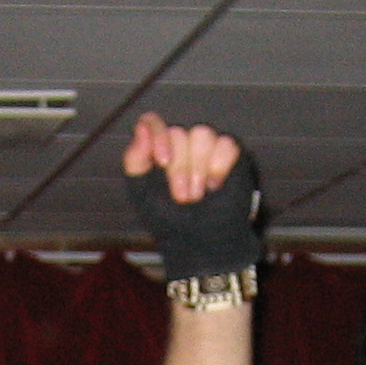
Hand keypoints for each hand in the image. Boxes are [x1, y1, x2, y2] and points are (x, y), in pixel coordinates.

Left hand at [121, 113, 260, 283]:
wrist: (200, 242)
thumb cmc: (169, 219)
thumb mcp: (142, 192)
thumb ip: (135, 159)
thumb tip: (142, 128)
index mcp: (158, 148)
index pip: (153, 122)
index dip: (158, 136)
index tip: (162, 162)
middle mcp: (182, 143)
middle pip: (179, 133)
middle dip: (179, 168)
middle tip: (182, 197)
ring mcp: (207, 147)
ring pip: (203, 134)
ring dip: (199, 168)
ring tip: (198, 194)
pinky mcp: (230, 155)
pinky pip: (226, 145)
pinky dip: (219, 166)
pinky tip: (215, 186)